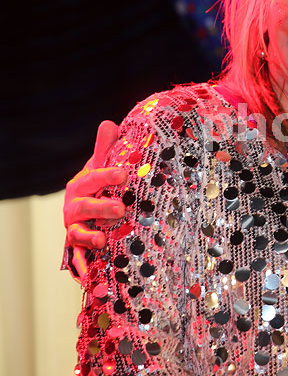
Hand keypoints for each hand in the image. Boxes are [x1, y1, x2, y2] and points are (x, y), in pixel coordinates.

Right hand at [64, 120, 126, 248]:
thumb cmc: (99, 186)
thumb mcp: (102, 167)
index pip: (93, 177)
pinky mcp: (78, 242)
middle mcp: (75, 204)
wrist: (88, 215)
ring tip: (105, 237)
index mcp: (82, 183)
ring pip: (79, 229)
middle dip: (101, 206)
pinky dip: (85, 251)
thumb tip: (108, 123)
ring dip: (91, 233)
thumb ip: (105, 149)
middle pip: (84, 205)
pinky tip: (96, 252)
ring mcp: (75, 224)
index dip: (106, 176)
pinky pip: (78, 249)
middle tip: (121, 208)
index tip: (123, 174)